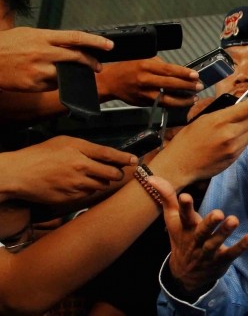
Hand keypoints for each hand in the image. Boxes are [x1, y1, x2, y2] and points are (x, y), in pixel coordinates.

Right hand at [0, 27, 111, 91]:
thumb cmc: (5, 46)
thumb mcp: (28, 34)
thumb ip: (50, 39)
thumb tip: (70, 43)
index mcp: (42, 37)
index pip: (76, 37)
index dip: (95, 41)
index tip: (109, 45)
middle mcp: (43, 52)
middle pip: (77, 57)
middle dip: (91, 63)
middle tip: (97, 66)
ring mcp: (39, 69)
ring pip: (67, 73)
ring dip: (74, 74)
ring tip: (73, 72)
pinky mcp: (34, 84)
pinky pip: (53, 85)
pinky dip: (56, 82)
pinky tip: (50, 78)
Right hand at [0, 136, 136, 204]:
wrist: (19, 174)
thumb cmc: (40, 155)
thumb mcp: (64, 141)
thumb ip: (86, 147)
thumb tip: (105, 153)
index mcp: (80, 151)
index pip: (110, 155)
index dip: (126, 158)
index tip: (135, 160)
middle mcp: (81, 168)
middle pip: (111, 175)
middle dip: (117, 174)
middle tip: (116, 172)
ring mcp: (76, 185)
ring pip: (100, 186)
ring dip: (101, 183)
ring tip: (90, 177)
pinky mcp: (70, 198)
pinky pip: (87, 195)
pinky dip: (87, 191)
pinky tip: (77, 185)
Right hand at [95, 57, 201, 106]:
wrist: (110, 82)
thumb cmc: (128, 68)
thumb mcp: (143, 59)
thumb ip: (160, 64)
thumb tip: (178, 70)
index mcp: (146, 66)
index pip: (169, 69)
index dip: (184, 73)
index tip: (196, 75)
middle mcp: (145, 80)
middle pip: (170, 84)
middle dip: (187, 86)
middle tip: (199, 86)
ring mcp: (144, 93)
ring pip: (167, 99)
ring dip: (183, 99)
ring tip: (194, 98)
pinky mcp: (144, 102)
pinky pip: (162, 104)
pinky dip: (173, 104)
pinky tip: (183, 102)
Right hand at [147, 90, 247, 187]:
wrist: (180, 165)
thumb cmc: (187, 140)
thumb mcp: (203, 120)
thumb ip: (222, 115)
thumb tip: (239, 109)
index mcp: (219, 120)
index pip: (247, 108)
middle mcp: (230, 134)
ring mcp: (233, 148)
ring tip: (240, 125)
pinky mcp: (234, 159)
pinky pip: (244, 145)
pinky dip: (242, 139)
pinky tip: (232, 139)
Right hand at [150, 175, 247, 297]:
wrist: (185, 275)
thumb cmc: (182, 238)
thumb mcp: (173, 220)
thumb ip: (167, 197)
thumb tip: (151, 177)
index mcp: (184, 229)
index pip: (182, 217)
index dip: (183, 207)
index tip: (185, 196)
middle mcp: (195, 241)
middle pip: (201, 232)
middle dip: (209, 223)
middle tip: (218, 213)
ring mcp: (208, 252)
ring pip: (215, 242)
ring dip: (224, 232)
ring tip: (234, 220)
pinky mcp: (221, 259)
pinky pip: (232, 253)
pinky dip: (242, 245)